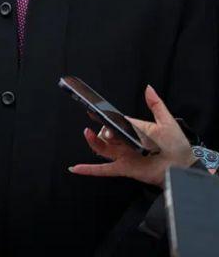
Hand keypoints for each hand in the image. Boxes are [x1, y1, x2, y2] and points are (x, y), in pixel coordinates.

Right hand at [69, 85, 196, 186]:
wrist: (183, 166)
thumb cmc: (177, 145)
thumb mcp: (166, 121)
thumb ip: (156, 105)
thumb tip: (148, 88)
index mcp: (133, 131)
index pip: (114, 123)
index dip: (104, 118)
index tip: (93, 111)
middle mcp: (126, 143)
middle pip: (106, 135)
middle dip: (103, 130)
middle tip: (109, 130)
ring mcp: (123, 156)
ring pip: (101, 149)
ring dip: (92, 141)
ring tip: (88, 134)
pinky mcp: (124, 168)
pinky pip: (104, 170)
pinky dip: (89, 170)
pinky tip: (76, 168)